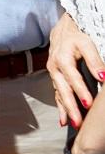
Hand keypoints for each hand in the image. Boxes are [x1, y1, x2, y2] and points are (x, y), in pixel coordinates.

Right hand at [49, 12, 104, 128]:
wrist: (63, 30)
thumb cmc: (76, 36)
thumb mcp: (87, 44)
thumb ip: (94, 60)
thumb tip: (103, 76)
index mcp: (63, 59)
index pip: (73, 79)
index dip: (81, 92)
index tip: (89, 105)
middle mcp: (55, 68)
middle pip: (63, 90)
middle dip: (71, 107)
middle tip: (79, 122)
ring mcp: (53, 73)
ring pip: (59, 94)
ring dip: (66, 110)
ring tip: (73, 124)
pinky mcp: (55, 77)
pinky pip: (56, 94)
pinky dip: (60, 107)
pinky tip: (63, 120)